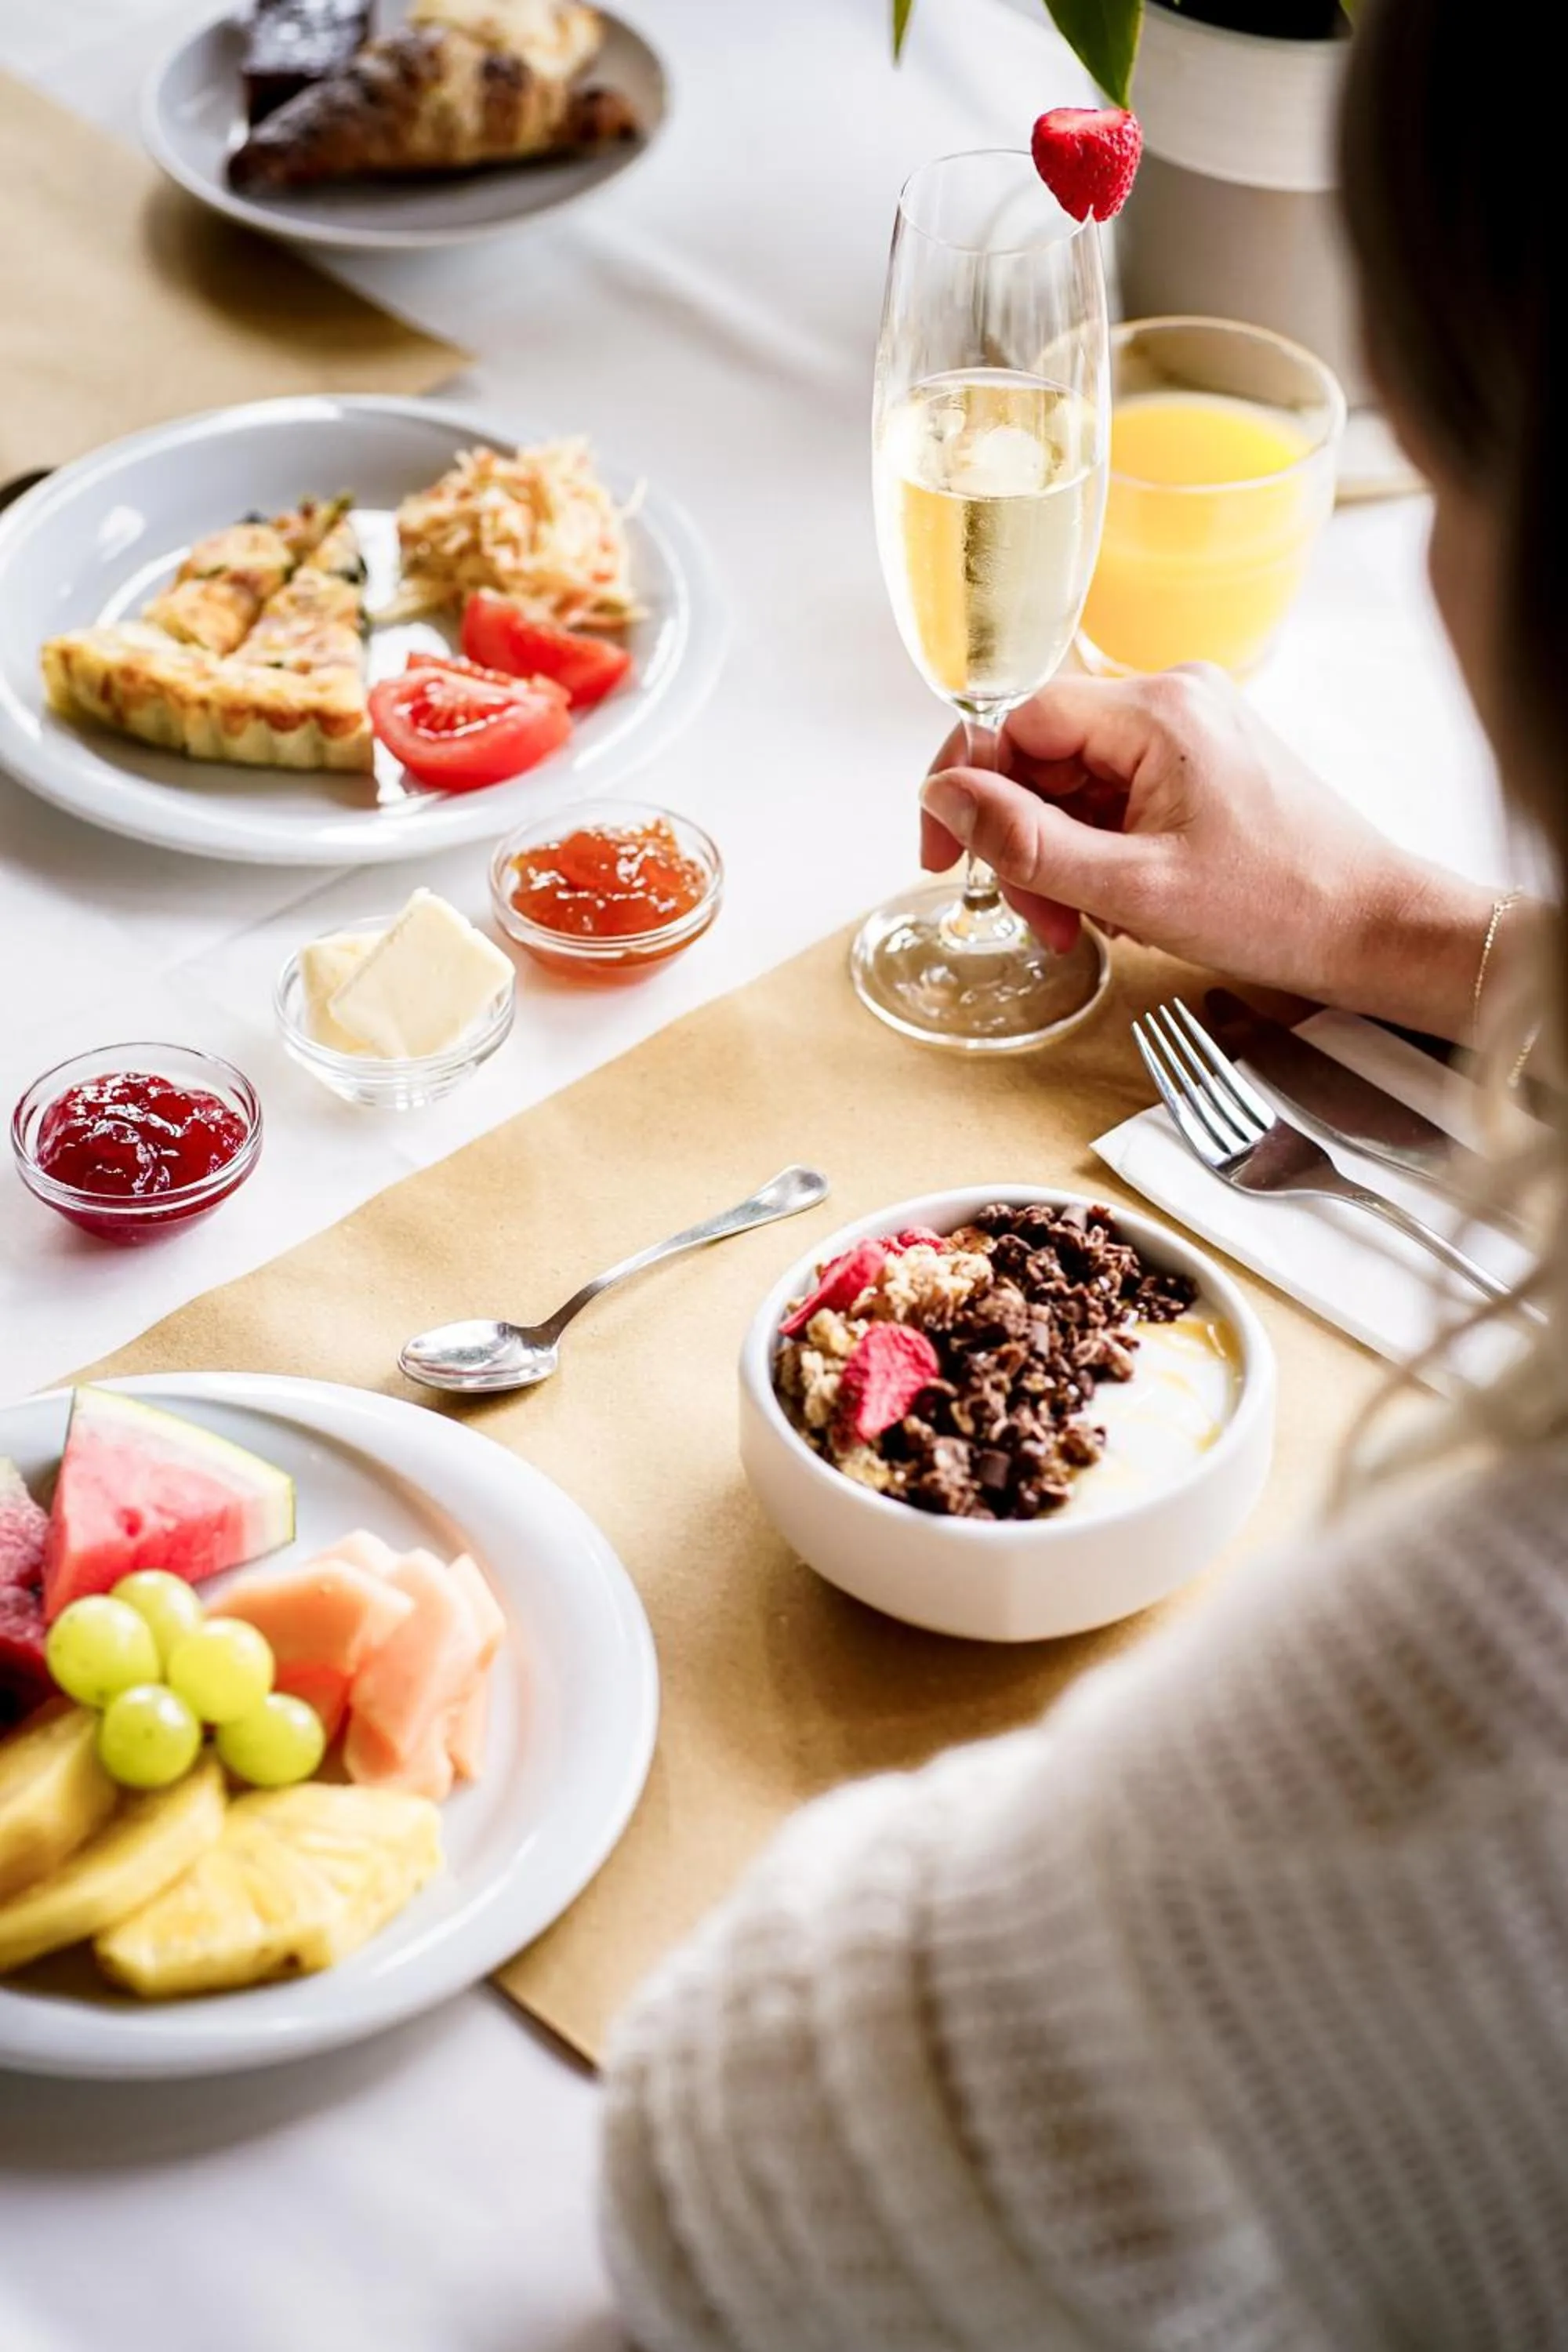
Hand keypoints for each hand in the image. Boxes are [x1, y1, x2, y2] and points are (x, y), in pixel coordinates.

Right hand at [919, 667, 1494, 1037]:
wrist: (1374, 929)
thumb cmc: (1279, 907)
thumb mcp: (1131, 887)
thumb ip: (1025, 840)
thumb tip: (943, 797)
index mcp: (1158, 711)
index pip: (1016, 720)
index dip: (967, 786)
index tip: (942, 853)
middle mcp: (1173, 700)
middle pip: (1042, 754)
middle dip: (1021, 839)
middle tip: (1035, 915)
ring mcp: (1190, 731)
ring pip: (1074, 781)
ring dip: (1057, 854)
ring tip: (1083, 922)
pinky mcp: (1201, 764)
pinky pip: (1113, 794)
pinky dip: (1096, 849)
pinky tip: (1114, 901)